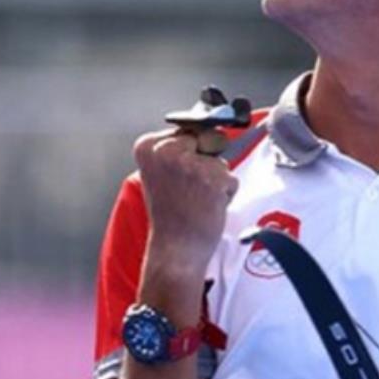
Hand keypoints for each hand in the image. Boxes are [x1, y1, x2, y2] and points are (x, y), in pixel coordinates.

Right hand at [133, 128, 238, 279]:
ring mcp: (191, 164)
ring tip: (196, 201)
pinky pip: (231, 179)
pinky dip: (225, 194)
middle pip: (208, 140)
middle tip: (188, 190)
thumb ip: (180, 150)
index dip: (189, 156)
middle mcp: (167, 150)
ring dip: (215, 182)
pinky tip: (207, 207)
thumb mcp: (162, 174)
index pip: (188, 131)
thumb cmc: (170, 214)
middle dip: (206, 164)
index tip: (175, 179)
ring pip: (220, 162)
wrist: (175, 248)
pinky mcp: (214, 178)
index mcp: (148, 145)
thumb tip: (217, 130)